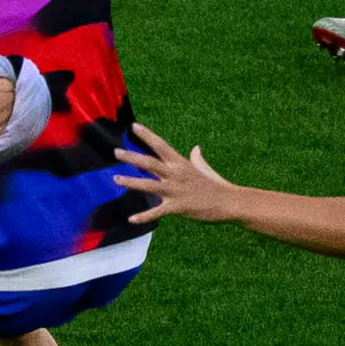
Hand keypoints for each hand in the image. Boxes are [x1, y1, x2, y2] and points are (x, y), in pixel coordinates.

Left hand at [109, 123, 239, 224]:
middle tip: (116, 152)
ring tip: (116, 179)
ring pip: (149, 184)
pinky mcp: (178, 207)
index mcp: (181, 163)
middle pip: (150, 162)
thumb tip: (195, 148)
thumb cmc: (216, 185)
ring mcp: (176, 190)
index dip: (147, 135)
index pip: (161, 145)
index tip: (133, 126)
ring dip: (131, 182)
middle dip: (132, 157)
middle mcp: (176, 174)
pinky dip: (144, 216)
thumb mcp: (204, 168)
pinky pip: (158, 211)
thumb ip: (196, 159)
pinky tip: (131, 219)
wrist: (229, 202)